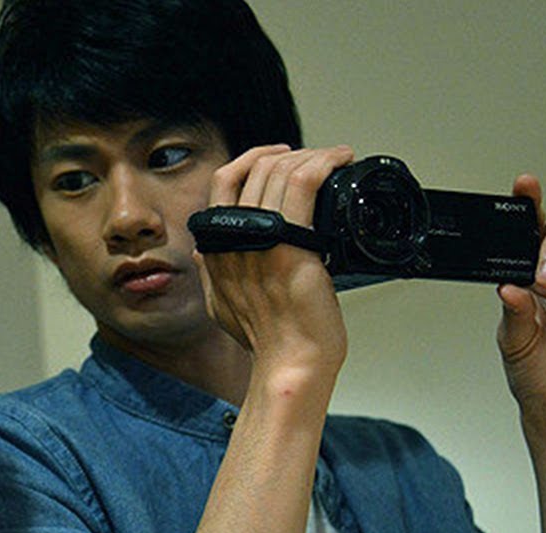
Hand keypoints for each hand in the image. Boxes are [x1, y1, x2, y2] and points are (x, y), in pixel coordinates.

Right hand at [196, 144, 353, 378]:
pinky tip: (340, 160)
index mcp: (215, 249)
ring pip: (280, 171)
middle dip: (288, 155)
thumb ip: (212, 273)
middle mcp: (233, 238)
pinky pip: (304, 183)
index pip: (222, 182)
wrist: (289, 364)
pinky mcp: (292, 244)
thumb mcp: (220, 305)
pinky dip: (324, 162)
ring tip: (333, 157)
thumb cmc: (268, 342)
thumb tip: (206, 253)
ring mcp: (261, 240)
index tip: (277, 156)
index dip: (251, 160)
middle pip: (255, 171)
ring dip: (311, 154)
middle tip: (316, 157)